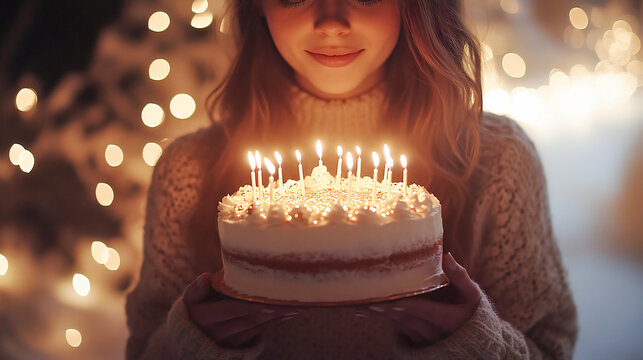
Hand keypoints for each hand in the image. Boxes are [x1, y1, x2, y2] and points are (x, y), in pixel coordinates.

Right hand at [183, 272, 299, 347]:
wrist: (190, 340)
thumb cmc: (193, 312)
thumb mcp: (189, 301)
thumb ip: (196, 290)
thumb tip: (206, 276)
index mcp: (206, 317)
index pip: (231, 310)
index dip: (250, 307)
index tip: (269, 302)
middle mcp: (218, 332)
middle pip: (249, 319)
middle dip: (272, 311)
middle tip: (292, 301)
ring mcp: (230, 341)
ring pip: (257, 327)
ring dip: (278, 317)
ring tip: (296, 305)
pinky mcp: (239, 344)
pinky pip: (259, 332)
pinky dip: (275, 323)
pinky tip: (289, 314)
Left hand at [355, 252, 481, 346]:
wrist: (473, 337)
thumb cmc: (471, 309)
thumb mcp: (471, 293)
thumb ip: (459, 276)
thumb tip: (447, 255)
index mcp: (450, 320)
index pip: (426, 311)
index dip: (409, 306)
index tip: (393, 300)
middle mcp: (436, 333)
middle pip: (407, 318)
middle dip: (387, 309)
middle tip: (367, 299)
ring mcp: (425, 339)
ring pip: (399, 325)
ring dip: (379, 315)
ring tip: (360, 304)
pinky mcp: (415, 340)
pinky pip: (396, 330)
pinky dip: (380, 320)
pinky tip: (363, 312)